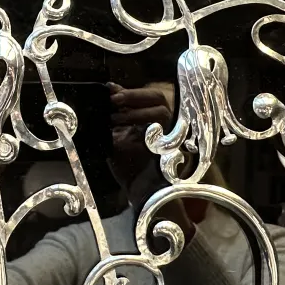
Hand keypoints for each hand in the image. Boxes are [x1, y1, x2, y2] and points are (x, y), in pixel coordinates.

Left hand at [107, 82, 194, 240]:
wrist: (139, 196)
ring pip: (161, 113)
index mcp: (160, 121)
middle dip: (134, 98)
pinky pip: (158, 135)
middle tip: (112, 102)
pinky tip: (119, 137)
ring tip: (113, 119)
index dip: (133, 92)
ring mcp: (173, 139)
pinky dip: (137, 134)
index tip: (111, 92)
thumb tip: (110, 88)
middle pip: (160, 100)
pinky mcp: (171, 154)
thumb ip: (119, 115)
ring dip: (134, 113)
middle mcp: (171, 127)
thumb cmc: (131, 167)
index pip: (154, 96)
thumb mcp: (120, 136)